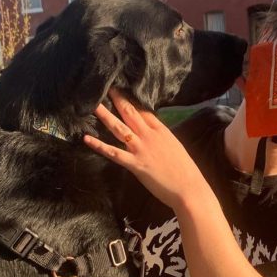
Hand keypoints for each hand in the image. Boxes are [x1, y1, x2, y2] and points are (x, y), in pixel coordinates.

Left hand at [83, 90, 209, 210]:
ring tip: (93, 105)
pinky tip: (87, 138)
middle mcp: (150, 136)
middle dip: (118, 99)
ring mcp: (141, 149)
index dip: (131, 100)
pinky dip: (99, 145)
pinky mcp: (135, 164)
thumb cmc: (185, 171)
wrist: (189, 188)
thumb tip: (152, 134)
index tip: (121, 91)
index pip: (143, 111)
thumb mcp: (174, 147)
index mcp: (161, 131)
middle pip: (130, 113)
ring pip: (119, 128)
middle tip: (106, 88)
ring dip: (105, 115)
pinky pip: (113, 152)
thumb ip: (161, 138)